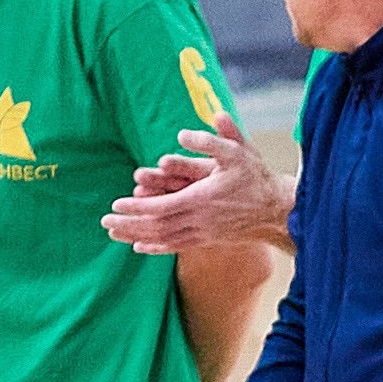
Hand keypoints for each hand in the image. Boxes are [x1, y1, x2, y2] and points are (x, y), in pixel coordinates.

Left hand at [102, 127, 286, 251]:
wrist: (278, 210)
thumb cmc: (256, 176)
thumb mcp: (237, 152)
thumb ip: (211, 140)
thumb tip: (182, 133)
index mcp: (203, 199)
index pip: (162, 207)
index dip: (137, 208)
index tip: (116, 204)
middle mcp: (201, 220)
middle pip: (157, 227)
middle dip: (129, 224)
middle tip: (104, 222)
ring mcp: (204, 234)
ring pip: (164, 239)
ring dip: (137, 236)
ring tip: (114, 233)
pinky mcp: (207, 240)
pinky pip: (176, 247)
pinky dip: (156, 247)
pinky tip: (139, 246)